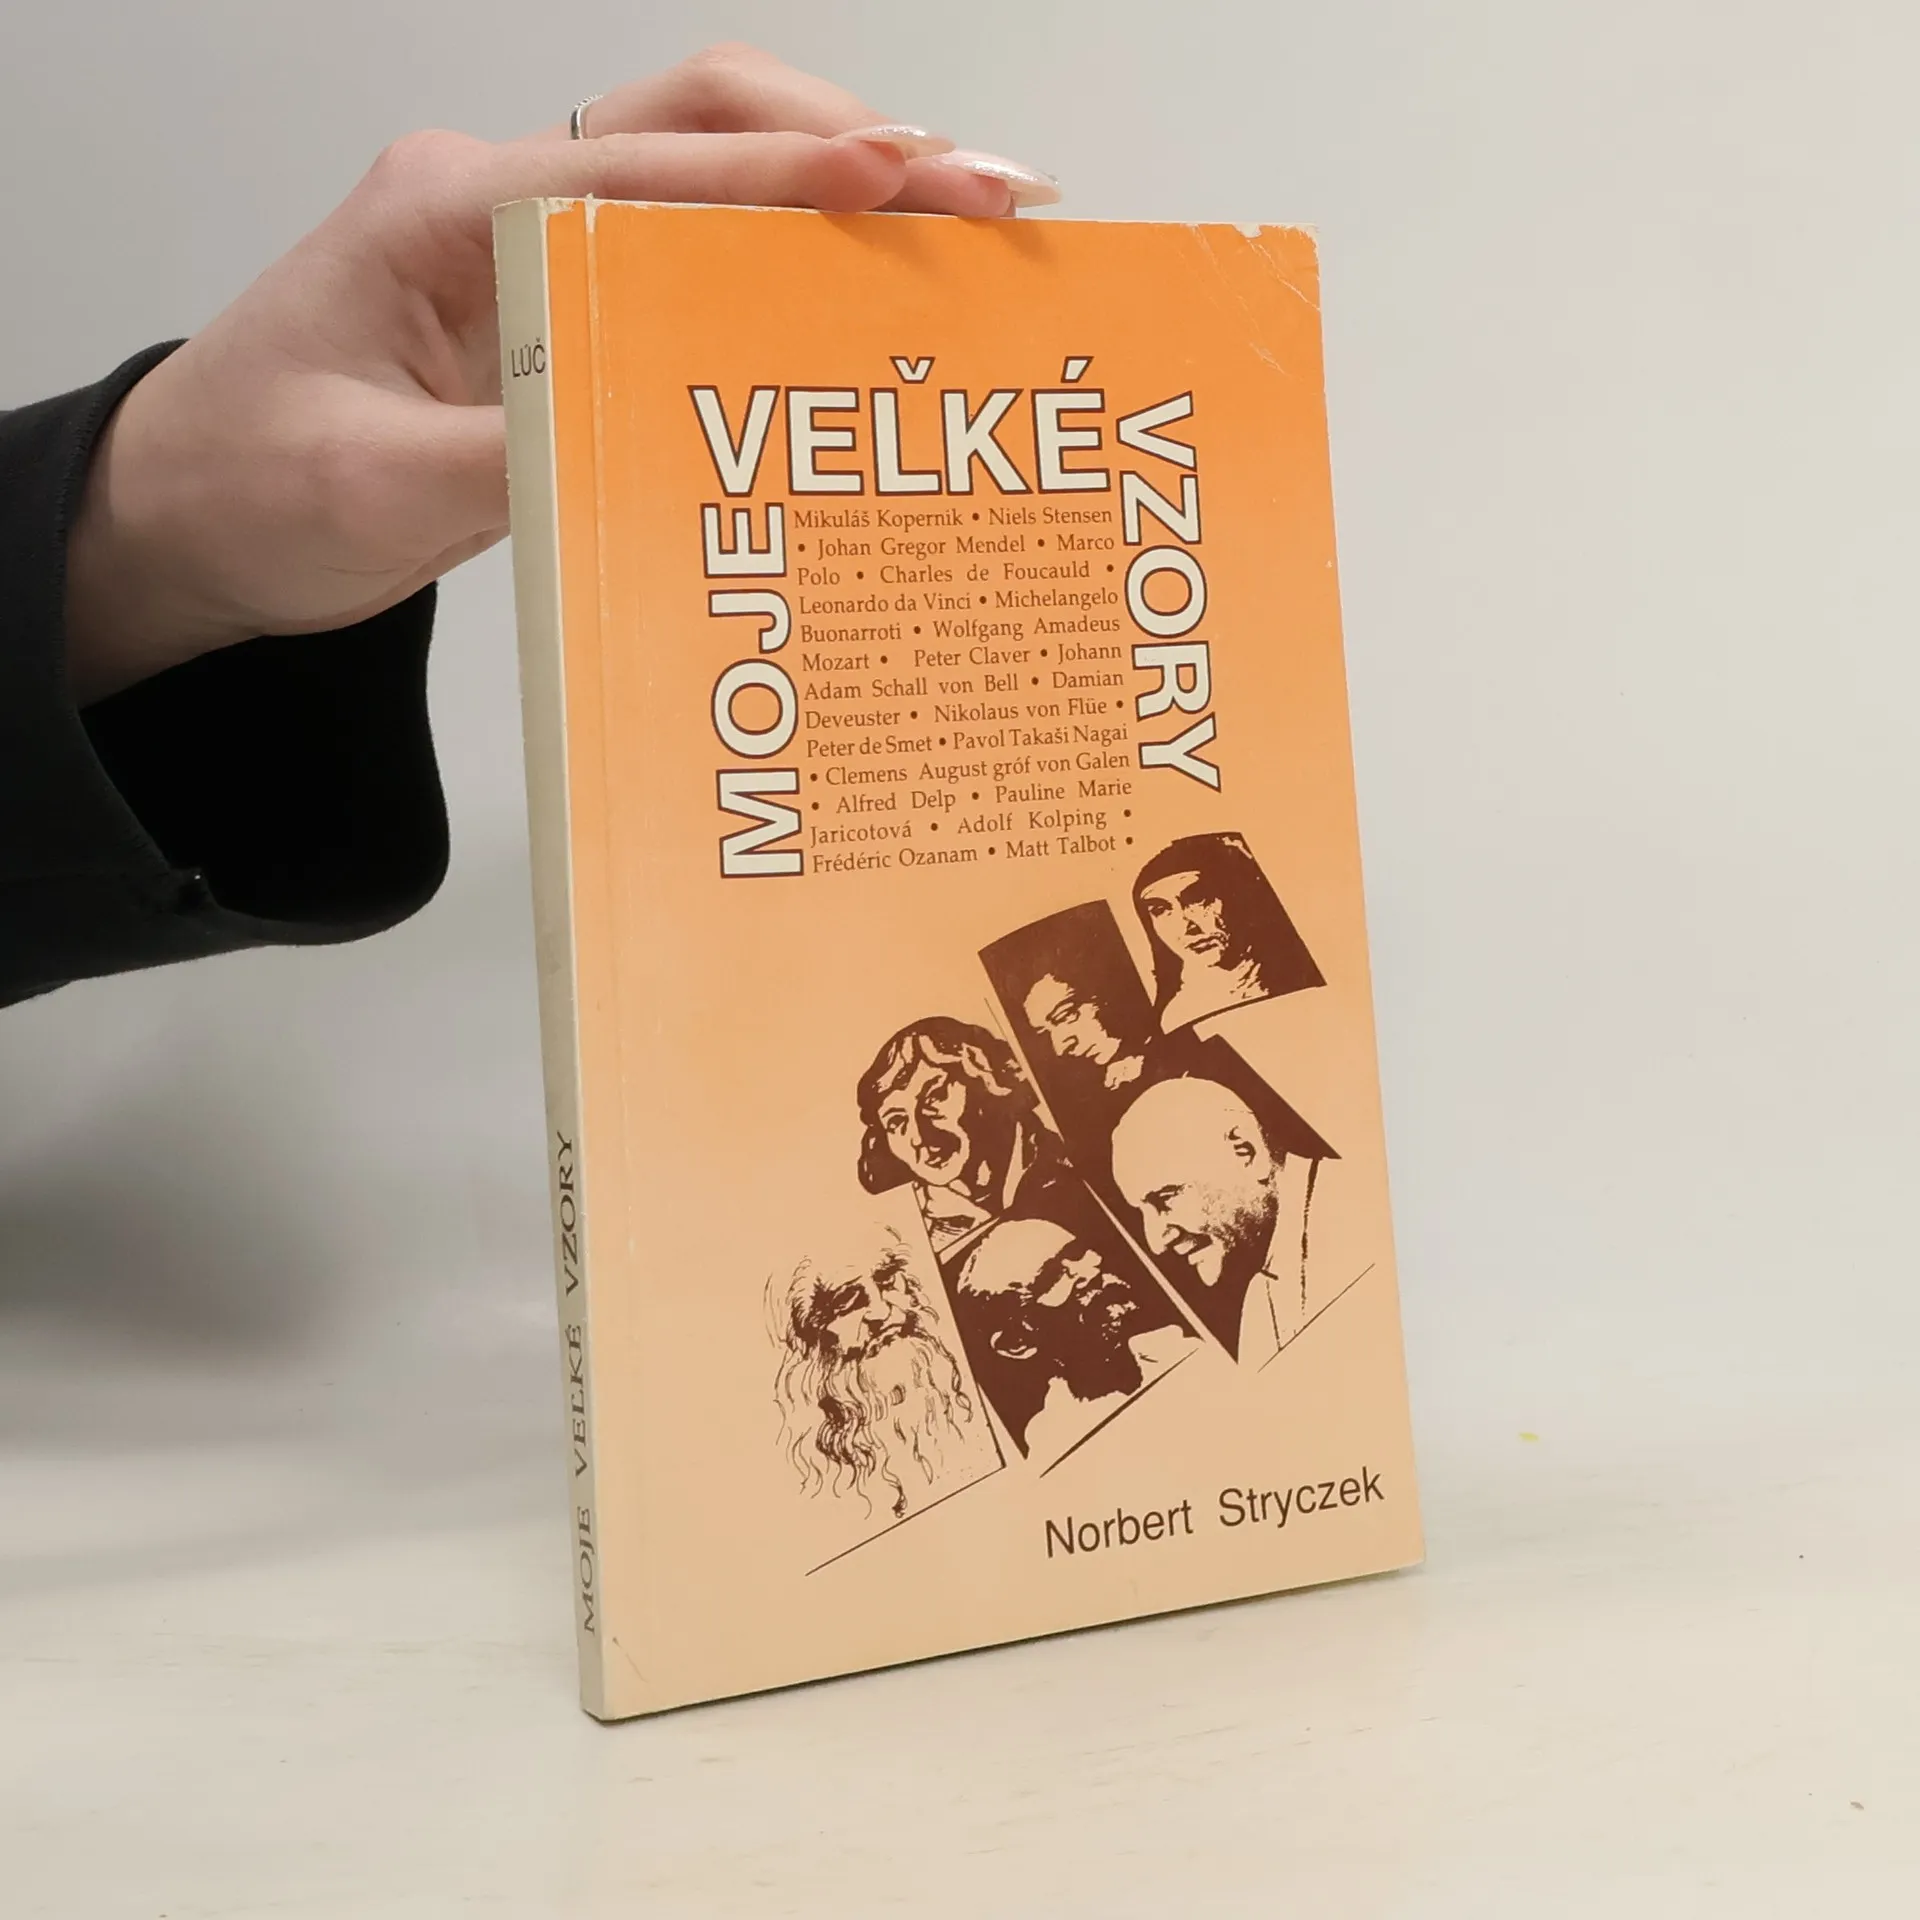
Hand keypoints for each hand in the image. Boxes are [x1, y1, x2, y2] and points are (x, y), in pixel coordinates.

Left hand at [63, 44, 1057, 701]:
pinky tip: (864, 301)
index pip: (654, 169)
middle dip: (854, 143)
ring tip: (965, 233)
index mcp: (450, 211)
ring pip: (712, 172)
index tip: (918, 182)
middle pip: (705, 120)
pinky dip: (790, 259)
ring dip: (839, 186)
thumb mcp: (374, 495)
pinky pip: (694, 257)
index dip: (794, 174)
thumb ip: (514, 458)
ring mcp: (534, 248)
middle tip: (989, 197)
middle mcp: (502, 203)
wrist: (184, 515)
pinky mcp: (558, 308)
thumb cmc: (251, 488)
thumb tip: (660, 436)